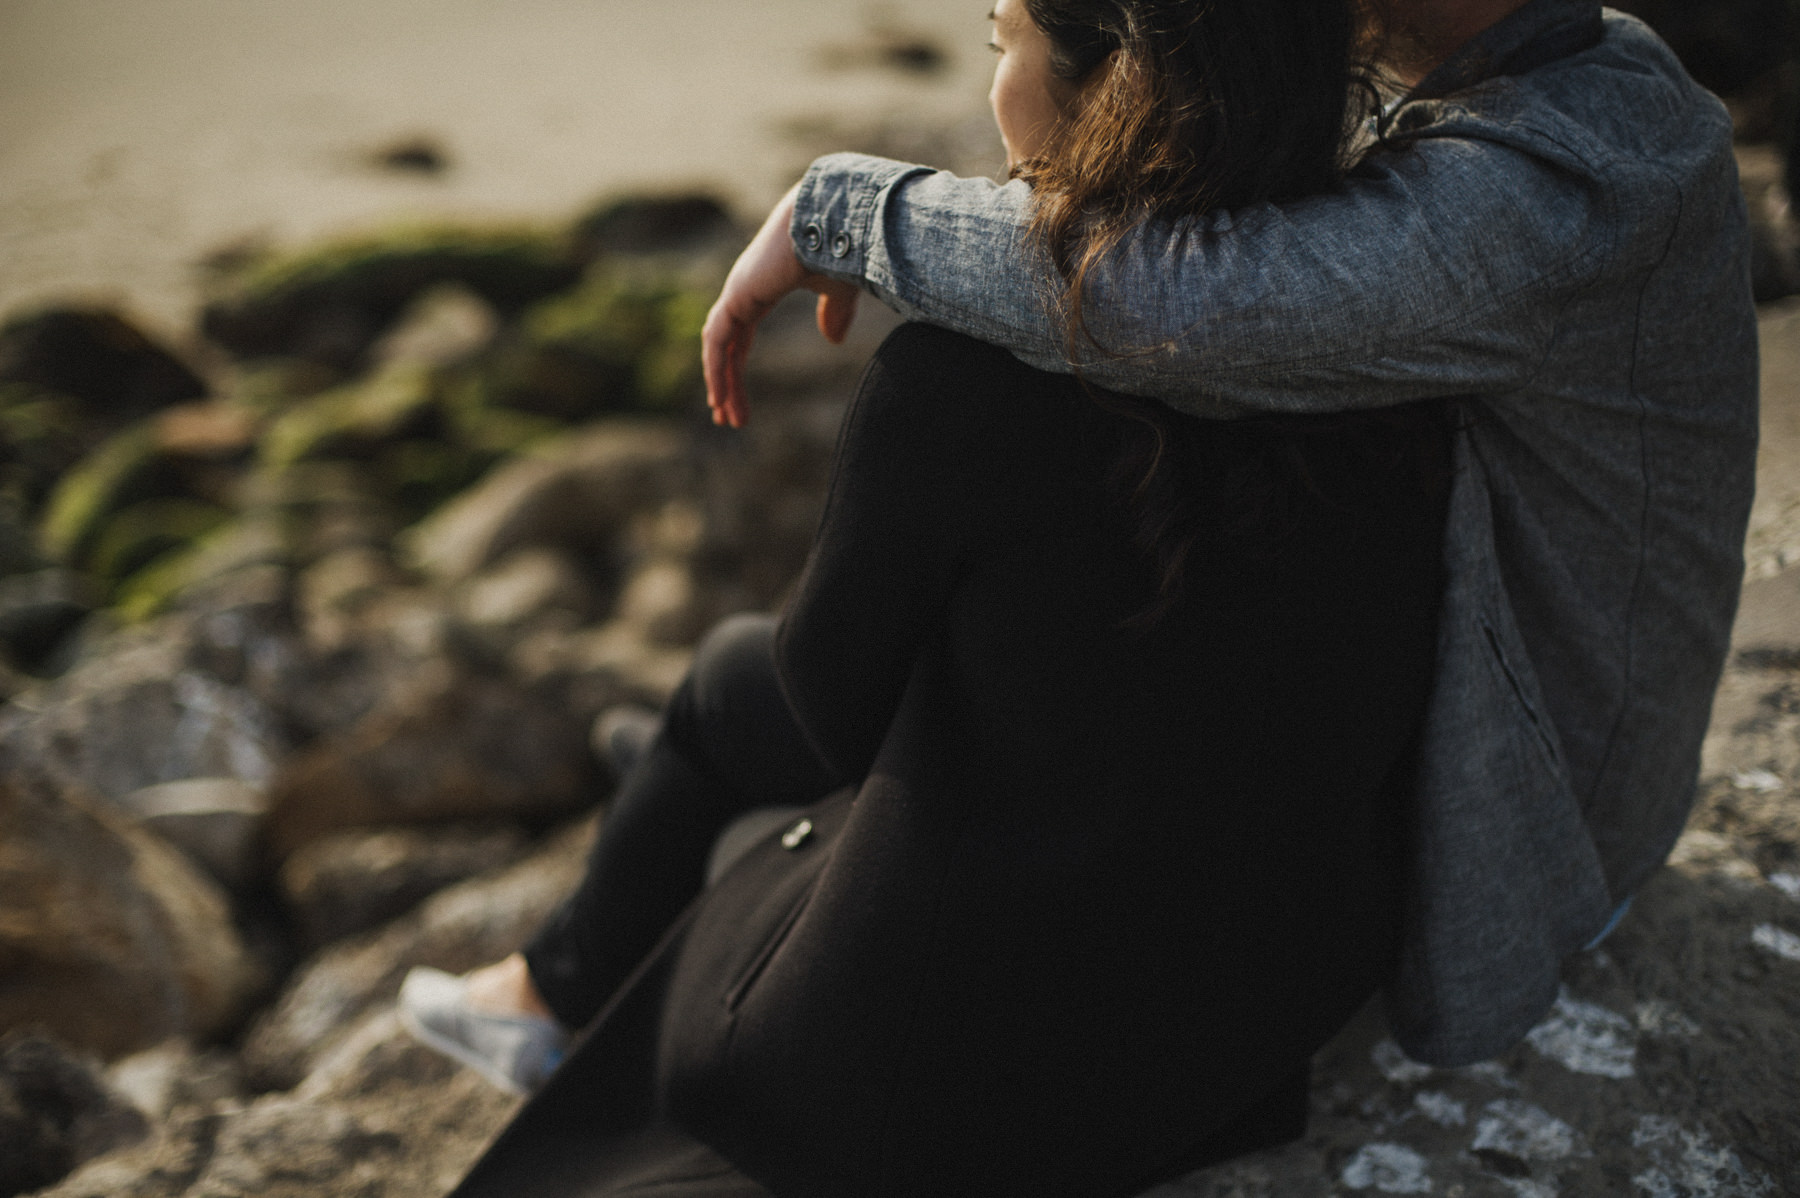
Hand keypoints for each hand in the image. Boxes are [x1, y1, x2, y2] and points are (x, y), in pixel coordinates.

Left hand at [702, 183, 860, 427]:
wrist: (838, 219)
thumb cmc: (842, 247)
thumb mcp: (841, 290)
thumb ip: (834, 313)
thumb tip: (833, 340)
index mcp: (762, 288)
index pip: (741, 334)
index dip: (737, 365)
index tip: (739, 398)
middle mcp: (745, 289)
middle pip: (725, 344)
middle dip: (725, 381)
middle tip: (726, 416)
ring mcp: (738, 291)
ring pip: (718, 346)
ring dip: (720, 383)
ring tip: (726, 416)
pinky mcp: (738, 295)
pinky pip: (718, 341)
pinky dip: (716, 369)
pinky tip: (720, 397)